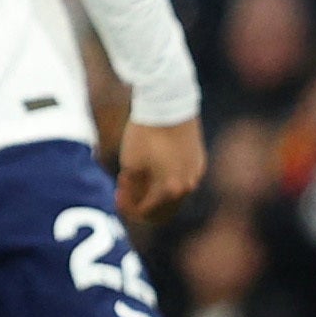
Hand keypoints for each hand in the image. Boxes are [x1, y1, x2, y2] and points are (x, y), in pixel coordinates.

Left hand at [116, 116, 202, 230]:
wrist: (168, 104)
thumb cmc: (145, 134)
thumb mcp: (130, 163)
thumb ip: (132, 188)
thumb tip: (132, 200)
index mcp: (169, 190)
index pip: (146, 212)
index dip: (128, 207)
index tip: (115, 195)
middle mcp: (188, 186)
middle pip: (163, 210)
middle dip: (143, 205)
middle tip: (126, 194)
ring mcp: (196, 174)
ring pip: (175, 196)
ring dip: (156, 194)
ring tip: (138, 181)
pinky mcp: (200, 161)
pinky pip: (183, 179)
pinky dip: (168, 181)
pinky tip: (154, 169)